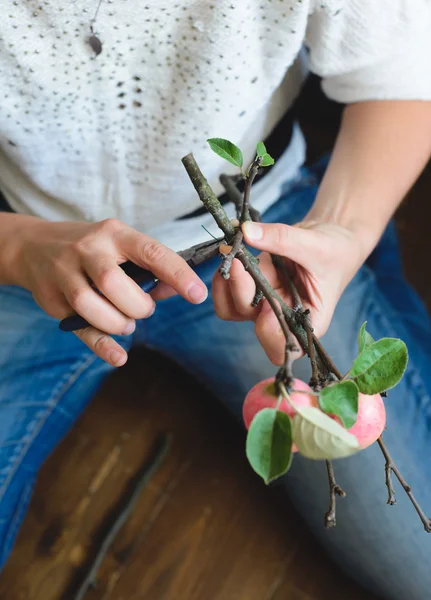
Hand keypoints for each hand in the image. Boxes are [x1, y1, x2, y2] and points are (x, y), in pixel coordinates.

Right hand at [14, 218, 207, 365]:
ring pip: (91, 305)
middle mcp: (87, 250)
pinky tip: (119, 356)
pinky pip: (79, 328)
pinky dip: (102, 346)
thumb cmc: (91, 248)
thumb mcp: (120, 246)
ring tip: (125, 323)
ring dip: (118, 323)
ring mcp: (65, 274)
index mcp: (114, 234)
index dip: (176, 273)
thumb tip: (184, 289)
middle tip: (143, 310)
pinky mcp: (53, 300)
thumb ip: (151, 268)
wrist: (33, 247)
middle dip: (137, 306)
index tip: (197, 294)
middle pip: (114, 283)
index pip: (150, 252)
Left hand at [213, 219, 370, 364]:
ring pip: (231, 307)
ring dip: (226, 282)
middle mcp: (282, 319)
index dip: (268, 330)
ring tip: (233, 251)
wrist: (329, 239)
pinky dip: (224, 272)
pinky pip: (227, 290)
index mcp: (308, 323)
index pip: (282, 346)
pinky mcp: (251, 289)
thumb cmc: (333, 250)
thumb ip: (282, 238)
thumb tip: (247, 232)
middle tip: (239, 258)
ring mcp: (263, 304)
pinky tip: (233, 249)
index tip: (266, 301)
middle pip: (251, 319)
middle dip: (241, 288)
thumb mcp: (315, 244)